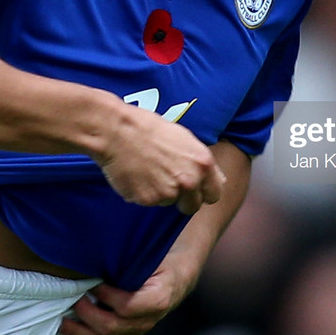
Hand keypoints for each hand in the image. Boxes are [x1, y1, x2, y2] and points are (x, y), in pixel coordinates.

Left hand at [59, 256, 198, 334]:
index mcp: (158, 298)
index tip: (93, 285)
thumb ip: (133, 260)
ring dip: (83, 332)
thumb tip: (102, 257)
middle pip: (113, 325)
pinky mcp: (128, 332)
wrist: (178, 275)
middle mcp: (148, 319)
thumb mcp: (156, 254)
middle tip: (74, 300)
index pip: (128, 306)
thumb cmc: (165, 260)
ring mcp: (138, 328)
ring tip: (64, 324)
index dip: (107, 298)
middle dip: (88, 315)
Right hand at [96, 104, 224, 213]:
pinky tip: (136, 174)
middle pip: (192, 206)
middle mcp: (190, 180)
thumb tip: (218, 179)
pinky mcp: (148, 200)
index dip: (203, 192)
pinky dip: (142, 193)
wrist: (116, 130)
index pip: (214, 194)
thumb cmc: (148, 128)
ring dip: (160, 192)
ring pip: (168, 202)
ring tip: (147, 170)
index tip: (194, 189)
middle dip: (183, 199)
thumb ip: (201, 163)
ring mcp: (169, 192)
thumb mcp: (184, 139)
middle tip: (166, 181)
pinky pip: (148, 202)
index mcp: (202, 163)